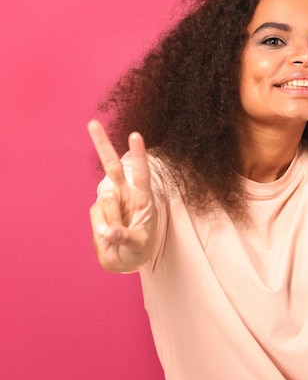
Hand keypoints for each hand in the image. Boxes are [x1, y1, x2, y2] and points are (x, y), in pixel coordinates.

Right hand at [87, 120, 156, 271]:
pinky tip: (108, 234)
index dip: (138, 155)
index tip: (135, 135)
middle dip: (102, 144)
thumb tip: (109, 231)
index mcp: (143, 196)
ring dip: (110, 221)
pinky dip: (101, 227)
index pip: (141, 172)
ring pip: (105, 202)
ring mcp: (110, 199)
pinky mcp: (98, 209)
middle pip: (112, 165)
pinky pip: (96, 214)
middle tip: (92, 123)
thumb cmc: (140, 247)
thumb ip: (126, 237)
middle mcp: (126, 192)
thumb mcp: (139, 244)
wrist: (125, 257)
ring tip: (118, 235)